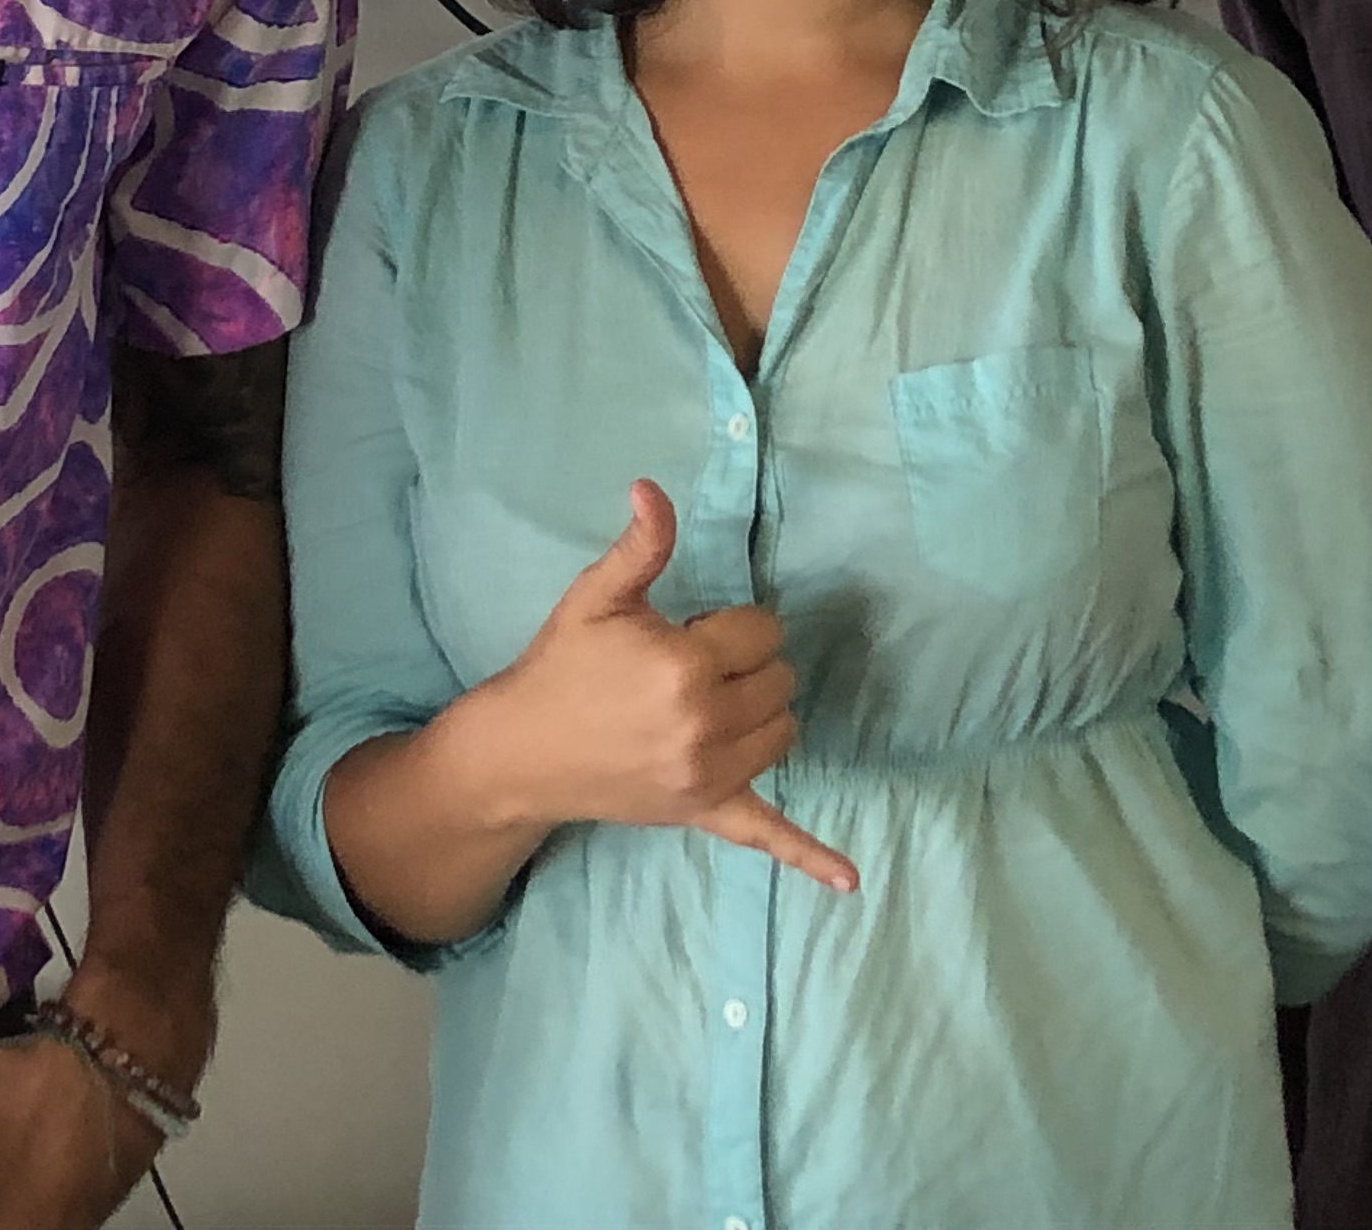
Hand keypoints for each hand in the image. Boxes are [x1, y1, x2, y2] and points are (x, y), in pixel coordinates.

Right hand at [465, 481, 856, 889]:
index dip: (731, 625)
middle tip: (692, 667)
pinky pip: (767, 836)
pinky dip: (810, 857)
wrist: (521, 752)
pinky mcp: (703, 811)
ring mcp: (707, 776)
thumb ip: (641, 546)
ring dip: (762, 713)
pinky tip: (850, 883)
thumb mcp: (597, 598)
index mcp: (684, 666)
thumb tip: (653, 488)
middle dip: (747, 664)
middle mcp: (705, 724)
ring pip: (783, 733)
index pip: (761, 631)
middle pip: (779, 679)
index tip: (692, 631)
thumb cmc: (560, 667)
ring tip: (711, 705)